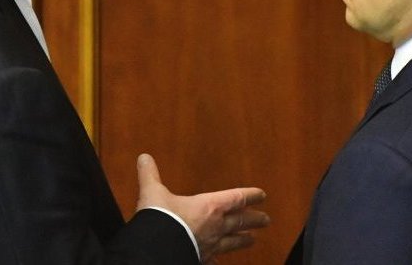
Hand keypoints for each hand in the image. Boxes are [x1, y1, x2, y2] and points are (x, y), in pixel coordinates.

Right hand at [135, 153, 269, 262]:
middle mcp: (216, 226)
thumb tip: (144, 157)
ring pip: (233, 242)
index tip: (262, 195)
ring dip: (243, 240)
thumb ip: (150, 174)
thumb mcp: (152, 192)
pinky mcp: (202, 259)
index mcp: (210, 206)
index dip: (251, 196)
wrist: (155, 249)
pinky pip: (214, 259)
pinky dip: (218, 259)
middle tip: (266, 220)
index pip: (238, 199)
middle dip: (255, 220)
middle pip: (242, 222)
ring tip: (252, 240)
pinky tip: (219, 261)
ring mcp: (211, 245)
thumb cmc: (160, 219)